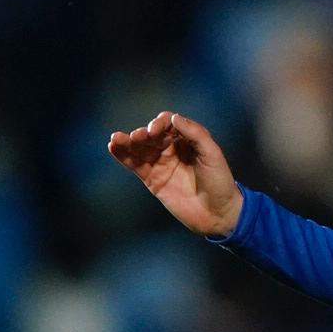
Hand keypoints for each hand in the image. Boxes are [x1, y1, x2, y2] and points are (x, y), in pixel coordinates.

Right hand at [107, 111, 244, 237]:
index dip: (160, 123)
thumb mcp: (212, 154)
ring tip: (115, 138)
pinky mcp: (153, 180)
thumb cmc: (220, 181)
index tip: (155, 130)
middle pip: (151, 135)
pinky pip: (135, 165)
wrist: (218, 213)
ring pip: (140, 149)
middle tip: (138, 137)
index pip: (168, 124)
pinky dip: (123, 156)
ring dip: (127, 142)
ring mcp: (161, 164)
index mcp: (187, 139)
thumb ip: (195, 134)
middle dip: (143, 134)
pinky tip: (113, 146)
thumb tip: (174, 118)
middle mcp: (172, 149)